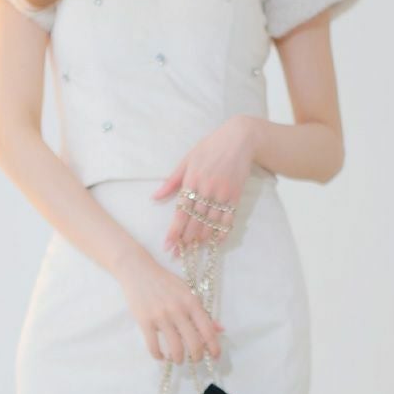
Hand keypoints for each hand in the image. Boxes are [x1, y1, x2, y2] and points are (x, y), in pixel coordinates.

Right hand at [117, 249, 224, 363]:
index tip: (215, 357)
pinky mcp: (145, 321)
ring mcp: (161, 316)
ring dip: (179, 359)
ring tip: (178, 359)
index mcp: (191, 302)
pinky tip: (161, 356)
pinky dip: (158, 356)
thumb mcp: (186, 292)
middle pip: (194, 343)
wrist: (138, 271)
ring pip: (175, 348)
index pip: (207, 329)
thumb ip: (201, 311)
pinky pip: (154, 346)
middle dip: (197, 357)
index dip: (214, 346)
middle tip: (195, 360)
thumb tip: (219, 329)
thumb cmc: (164, 281)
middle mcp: (178, 310)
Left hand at [152, 115, 254, 256]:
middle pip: (195, 221)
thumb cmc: (210, 147)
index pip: (181, 211)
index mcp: (192, 180)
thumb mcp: (187, 160)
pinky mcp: (236, 195)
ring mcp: (223, 193)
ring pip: (211, 222)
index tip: (168, 245)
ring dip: (202, 238)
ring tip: (194, 250)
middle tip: (178, 254)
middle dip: (186, 240)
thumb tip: (154, 197)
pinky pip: (228, 218)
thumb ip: (171, 181)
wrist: (239, 139)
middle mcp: (207, 189)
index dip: (174, 230)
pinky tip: (216, 242)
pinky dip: (222, 232)